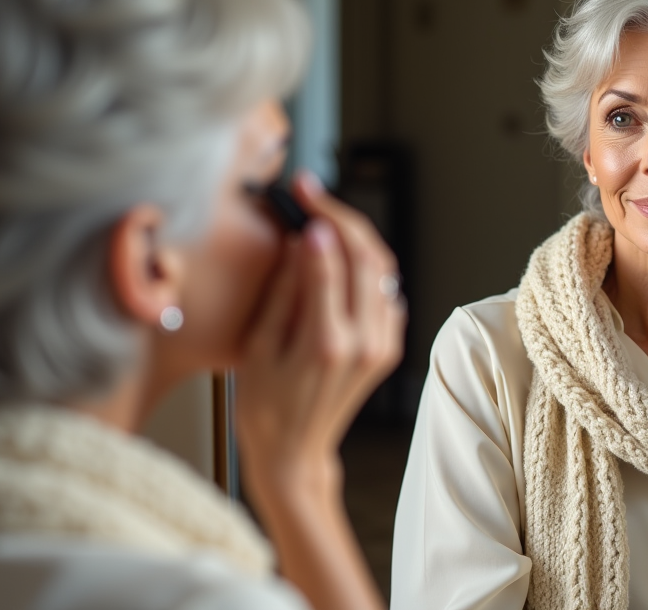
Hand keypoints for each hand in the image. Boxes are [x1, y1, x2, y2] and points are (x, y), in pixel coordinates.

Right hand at [235, 172, 404, 496]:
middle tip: (313, 194)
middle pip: (367, 257)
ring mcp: (383, 346)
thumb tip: (302, 242)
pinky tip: (344, 255)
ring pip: (383, 270)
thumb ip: (285, 292)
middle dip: (341, 217)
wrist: (294, 454)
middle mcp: (365, 343)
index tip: (301, 194)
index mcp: (327, 343)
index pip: (331, 261)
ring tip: (326, 215)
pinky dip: (369, 265)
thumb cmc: (265, 408)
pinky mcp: (389, 347)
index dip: (318, 218)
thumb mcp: (259, 347)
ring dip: (358, 236)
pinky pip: (386, 292)